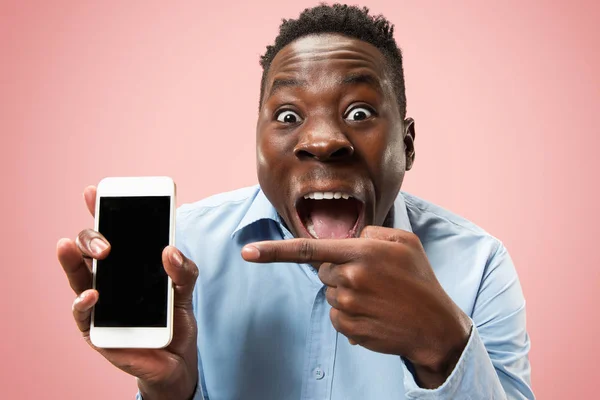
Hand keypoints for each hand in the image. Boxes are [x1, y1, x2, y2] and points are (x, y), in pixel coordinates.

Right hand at [57, 186, 198, 399]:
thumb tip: (169, 251)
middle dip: (92, 237)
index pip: (111, 233)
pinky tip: (92, 294)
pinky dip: (83, 302)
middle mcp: (109, 279)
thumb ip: (183, 269)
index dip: (100, 211)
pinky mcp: (96, 330)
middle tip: (106, 242)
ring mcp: (99, 303)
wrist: (177, 360)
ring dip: (73, 260)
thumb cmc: (175, 319)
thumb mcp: (185, 289)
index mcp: (128, 265)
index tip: (94, 192)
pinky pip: (82, 314)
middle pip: (89, 250)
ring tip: (72, 247)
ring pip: (77, 276)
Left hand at [242, 226, 471, 388]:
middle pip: (323, 272)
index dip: (273, 251)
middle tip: (372, 279)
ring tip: (377, 298)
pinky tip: (374, 314)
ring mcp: (348, 306)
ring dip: (347, 294)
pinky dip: (349, 314)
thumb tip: (350, 239)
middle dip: (339, 272)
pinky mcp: (349, 329)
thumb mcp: (405, 242)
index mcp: (362, 252)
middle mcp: (351, 278)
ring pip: (330, 294)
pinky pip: (336, 316)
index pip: (308, 250)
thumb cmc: (421, 281)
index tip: (247, 252)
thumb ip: (372, 232)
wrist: (435, 327)